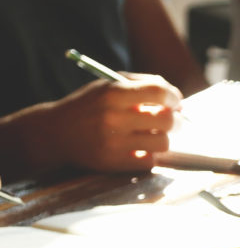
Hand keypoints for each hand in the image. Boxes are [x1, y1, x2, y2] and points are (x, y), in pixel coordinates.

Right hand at [46, 74, 180, 172]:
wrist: (55, 133)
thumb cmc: (89, 106)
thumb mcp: (107, 85)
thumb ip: (141, 84)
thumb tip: (177, 99)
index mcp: (112, 93)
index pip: (158, 92)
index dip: (174, 97)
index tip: (176, 102)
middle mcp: (113, 117)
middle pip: (167, 120)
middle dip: (176, 120)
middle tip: (173, 121)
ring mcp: (113, 142)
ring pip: (163, 143)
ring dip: (163, 139)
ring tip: (155, 135)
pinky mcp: (113, 163)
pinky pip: (149, 161)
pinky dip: (150, 155)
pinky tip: (141, 148)